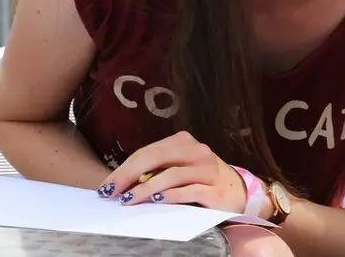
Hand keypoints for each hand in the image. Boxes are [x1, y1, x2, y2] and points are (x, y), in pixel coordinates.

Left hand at [97, 131, 247, 212]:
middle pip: (157, 158)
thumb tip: (120, 184)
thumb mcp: (178, 169)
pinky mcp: (215, 190)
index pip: (147, 152)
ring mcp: (208, 170)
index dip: (124, 169)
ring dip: (146, 188)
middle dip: (129, 175)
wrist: (238, 192)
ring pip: (171, 174)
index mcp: (184, 142)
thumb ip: (155, 171)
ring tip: (128, 199)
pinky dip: (169, 196)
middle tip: (111, 192)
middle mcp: (197, 152)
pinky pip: (189, 191)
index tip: (106, 186)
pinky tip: (155, 201)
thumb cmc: (201, 181)